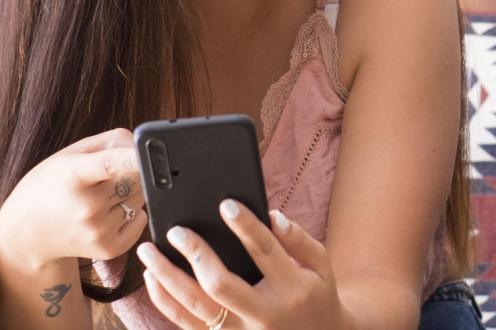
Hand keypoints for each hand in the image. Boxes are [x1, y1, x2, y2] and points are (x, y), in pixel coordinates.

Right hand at [0, 129, 146, 269]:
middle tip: (108, 177)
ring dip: (131, 193)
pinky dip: (133, 214)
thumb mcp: (70, 154)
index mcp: (73, 176)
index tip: (147, 150)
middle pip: (138, 177)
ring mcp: (99, 230)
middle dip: (132, 171)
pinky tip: (108, 214)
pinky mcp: (109, 248)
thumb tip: (143, 146)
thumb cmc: (51, 185)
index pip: (110, 164)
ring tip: (102, 196)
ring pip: (142, 197)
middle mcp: (87, 206)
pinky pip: (142, 219)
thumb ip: (111, 142)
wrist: (27, 234)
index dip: (133, 156)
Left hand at [139, 201, 343, 329]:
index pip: (265, 251)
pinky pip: (186, 324)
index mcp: (293, 289)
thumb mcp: (320, 265)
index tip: (226, 204)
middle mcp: (264, 315)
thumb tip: (270, 215)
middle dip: (195, 255)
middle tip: (176, 231)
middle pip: (220, 285)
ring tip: (148, 251)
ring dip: (167, 278)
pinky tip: (153, 278)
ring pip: (194, 308)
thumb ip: (298, 239)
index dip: (245, 226)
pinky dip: (165, 301)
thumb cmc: (315, 293)